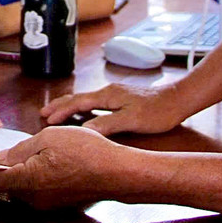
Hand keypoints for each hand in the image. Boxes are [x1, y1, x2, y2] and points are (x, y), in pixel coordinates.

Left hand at [0, 126, 130, 209]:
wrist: (119, 174)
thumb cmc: (87, 152)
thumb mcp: (49, 138)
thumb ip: (21, 149)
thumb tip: (3, 157)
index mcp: (25, 180)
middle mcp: (30, 198)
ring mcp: (43, 203)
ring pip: (15, 187)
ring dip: (4, 173)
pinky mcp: (54, 202)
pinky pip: (30, 189)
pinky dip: (21, 176)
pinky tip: (23, 161)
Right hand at [40, 83, 185, 135]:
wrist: (178, 100)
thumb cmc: (157, 112)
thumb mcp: (131, 120)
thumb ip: (106, 124)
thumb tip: (84, 130)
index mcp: (107, 95)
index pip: (77, 103)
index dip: (61, 112)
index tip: (46, 120)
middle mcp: (108, 92)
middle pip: (78, 97)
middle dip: (59, 105)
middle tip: (43, 112)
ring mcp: (115, 94)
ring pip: (86, 99)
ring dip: (70, 105)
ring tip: (57, 111)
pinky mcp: (122, 98)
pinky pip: (94, 101)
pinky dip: (82, 107)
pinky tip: (83, 112)